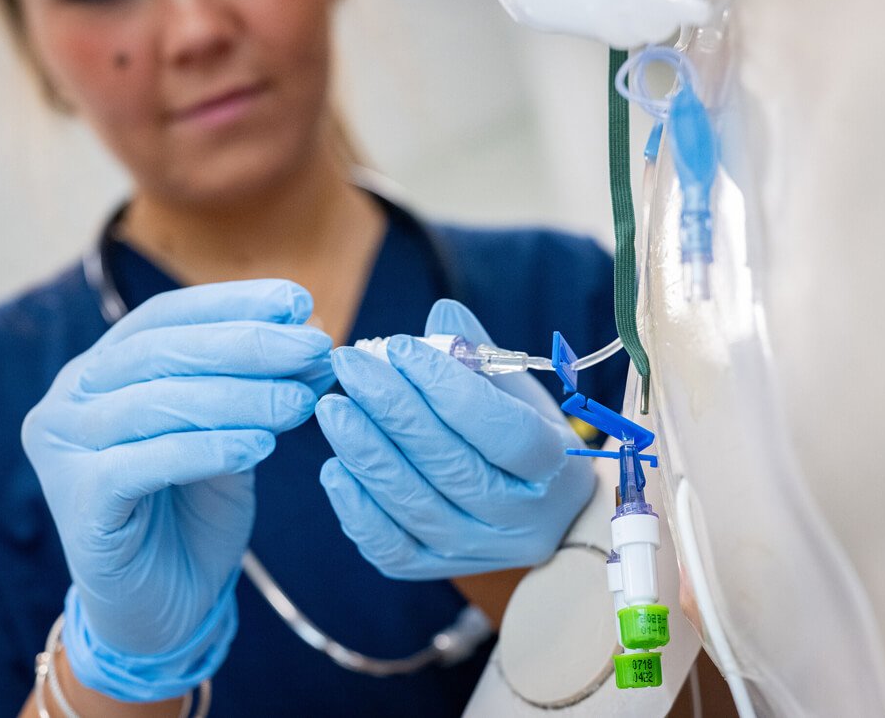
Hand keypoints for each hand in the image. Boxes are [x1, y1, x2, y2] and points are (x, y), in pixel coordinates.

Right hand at [22, 280, 331, 698]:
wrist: (163, 612)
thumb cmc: (193, 515)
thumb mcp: (232, 437)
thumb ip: (257, 389)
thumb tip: (313, 335)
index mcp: (98, 370)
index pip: (165, 317)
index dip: (232, 304)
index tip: (299, 302)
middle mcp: (68, 400)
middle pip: (160, 353)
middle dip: (247, 345)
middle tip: (315, 347)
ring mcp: (63, 450)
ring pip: (154, 404)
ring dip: (238, 397)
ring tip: (301, 401)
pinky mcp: (78, 502)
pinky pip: (144, 462)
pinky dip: (205, 449)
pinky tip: (260, 446)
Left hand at [317, 299, 593, 579]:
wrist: (539, 508)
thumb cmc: (522, 433)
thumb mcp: (515, 390)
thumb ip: (478, 352)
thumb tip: (440, 315)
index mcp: (552, 466)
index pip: (503, 432)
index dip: (448, 389)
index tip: (400, 347)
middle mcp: (520, 518)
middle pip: (451, 466)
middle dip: (393, 411)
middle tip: (349, 365)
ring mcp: (477, 550)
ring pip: (415, 506)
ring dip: (366, 453)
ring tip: (332, 407)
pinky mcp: (437, 568)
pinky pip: (391, 549)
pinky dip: (357, 510)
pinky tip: (335, 467)